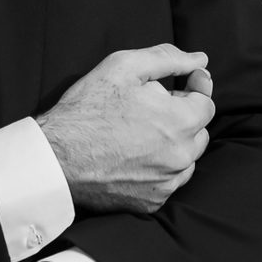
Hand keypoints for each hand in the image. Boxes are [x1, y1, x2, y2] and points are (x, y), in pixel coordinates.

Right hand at [39, 45, 213, 213]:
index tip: (184, 83)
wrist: (55, 158)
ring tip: (142, 134)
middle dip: (183, 118)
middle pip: (200, 133)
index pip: (207, 105)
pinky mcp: (151, 202)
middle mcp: (180, 156)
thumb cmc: (87, 109)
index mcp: (179, 122)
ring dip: (174, 145)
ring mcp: (166, 182)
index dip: (195, 90)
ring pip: (186, 159)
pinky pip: (168, 182)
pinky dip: (159, 169)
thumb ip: (168, 59)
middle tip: (153, 108)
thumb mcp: (123, 66)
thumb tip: (200, 60)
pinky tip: (135, 157)